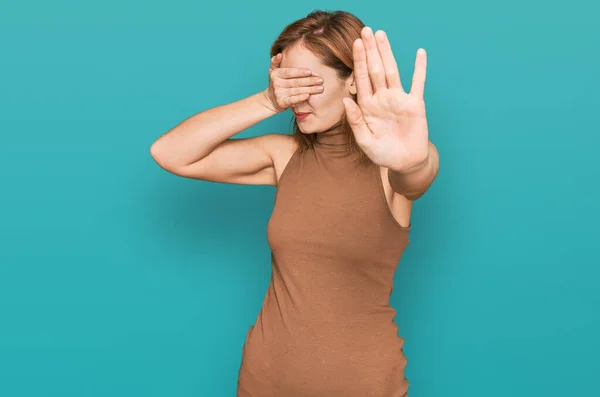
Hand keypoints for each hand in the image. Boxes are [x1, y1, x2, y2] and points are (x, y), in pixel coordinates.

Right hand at [263, 53, 324, 112]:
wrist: (271, 100)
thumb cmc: (277, 83)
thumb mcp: (273, 71)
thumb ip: (276, 62)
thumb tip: (280, 54)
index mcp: (275, 74)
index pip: (289, 72)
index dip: (300, 72)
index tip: (311, 72)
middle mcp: (276, 83)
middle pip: (295, 82)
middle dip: (309, 81)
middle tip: (320, 80)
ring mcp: (278, 93)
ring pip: (297, 91)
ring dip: (310, 89)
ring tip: (320, 88)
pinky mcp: (281, 102)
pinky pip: (293, 100)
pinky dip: (300, 98)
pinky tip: (308, 96)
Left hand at [343, 27, 428, 171]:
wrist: (404, 162)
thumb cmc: (382, 153)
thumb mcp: (365, 141)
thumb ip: (355, 122)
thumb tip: (345, 100)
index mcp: (368, 106)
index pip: (361, 79)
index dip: (359, 61)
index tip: (355, 44)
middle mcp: (382, 98)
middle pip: (375, 70)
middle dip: (370, 50)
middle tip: (366, 30)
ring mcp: (399, 99)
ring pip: (392, 71)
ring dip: (387, 53)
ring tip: (382, 35)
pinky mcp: (415, 104)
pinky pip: (418, 83)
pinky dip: (420, 68)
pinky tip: (420, 53)